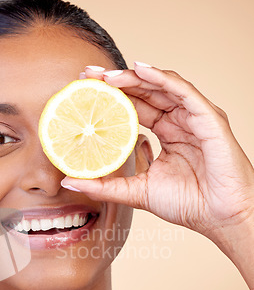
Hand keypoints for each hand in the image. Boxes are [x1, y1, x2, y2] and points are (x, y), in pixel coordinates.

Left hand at [64, 63, 253, 244]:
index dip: (110, 97)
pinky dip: (162, 79)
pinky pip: (184, 92)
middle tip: (87, 75)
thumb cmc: (187, 203)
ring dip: (133, 77)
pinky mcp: (209, 119)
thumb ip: (105, 185)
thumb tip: (69, 180)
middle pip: (144, 92)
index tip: (83, 91)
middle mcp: (178, 121)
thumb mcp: (136, 191)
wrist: (219, 218)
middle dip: (115, 81)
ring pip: (162, 87)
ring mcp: (194, 117)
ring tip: (106, 76)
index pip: (134, 107)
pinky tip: (140, 70)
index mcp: (165, 133)